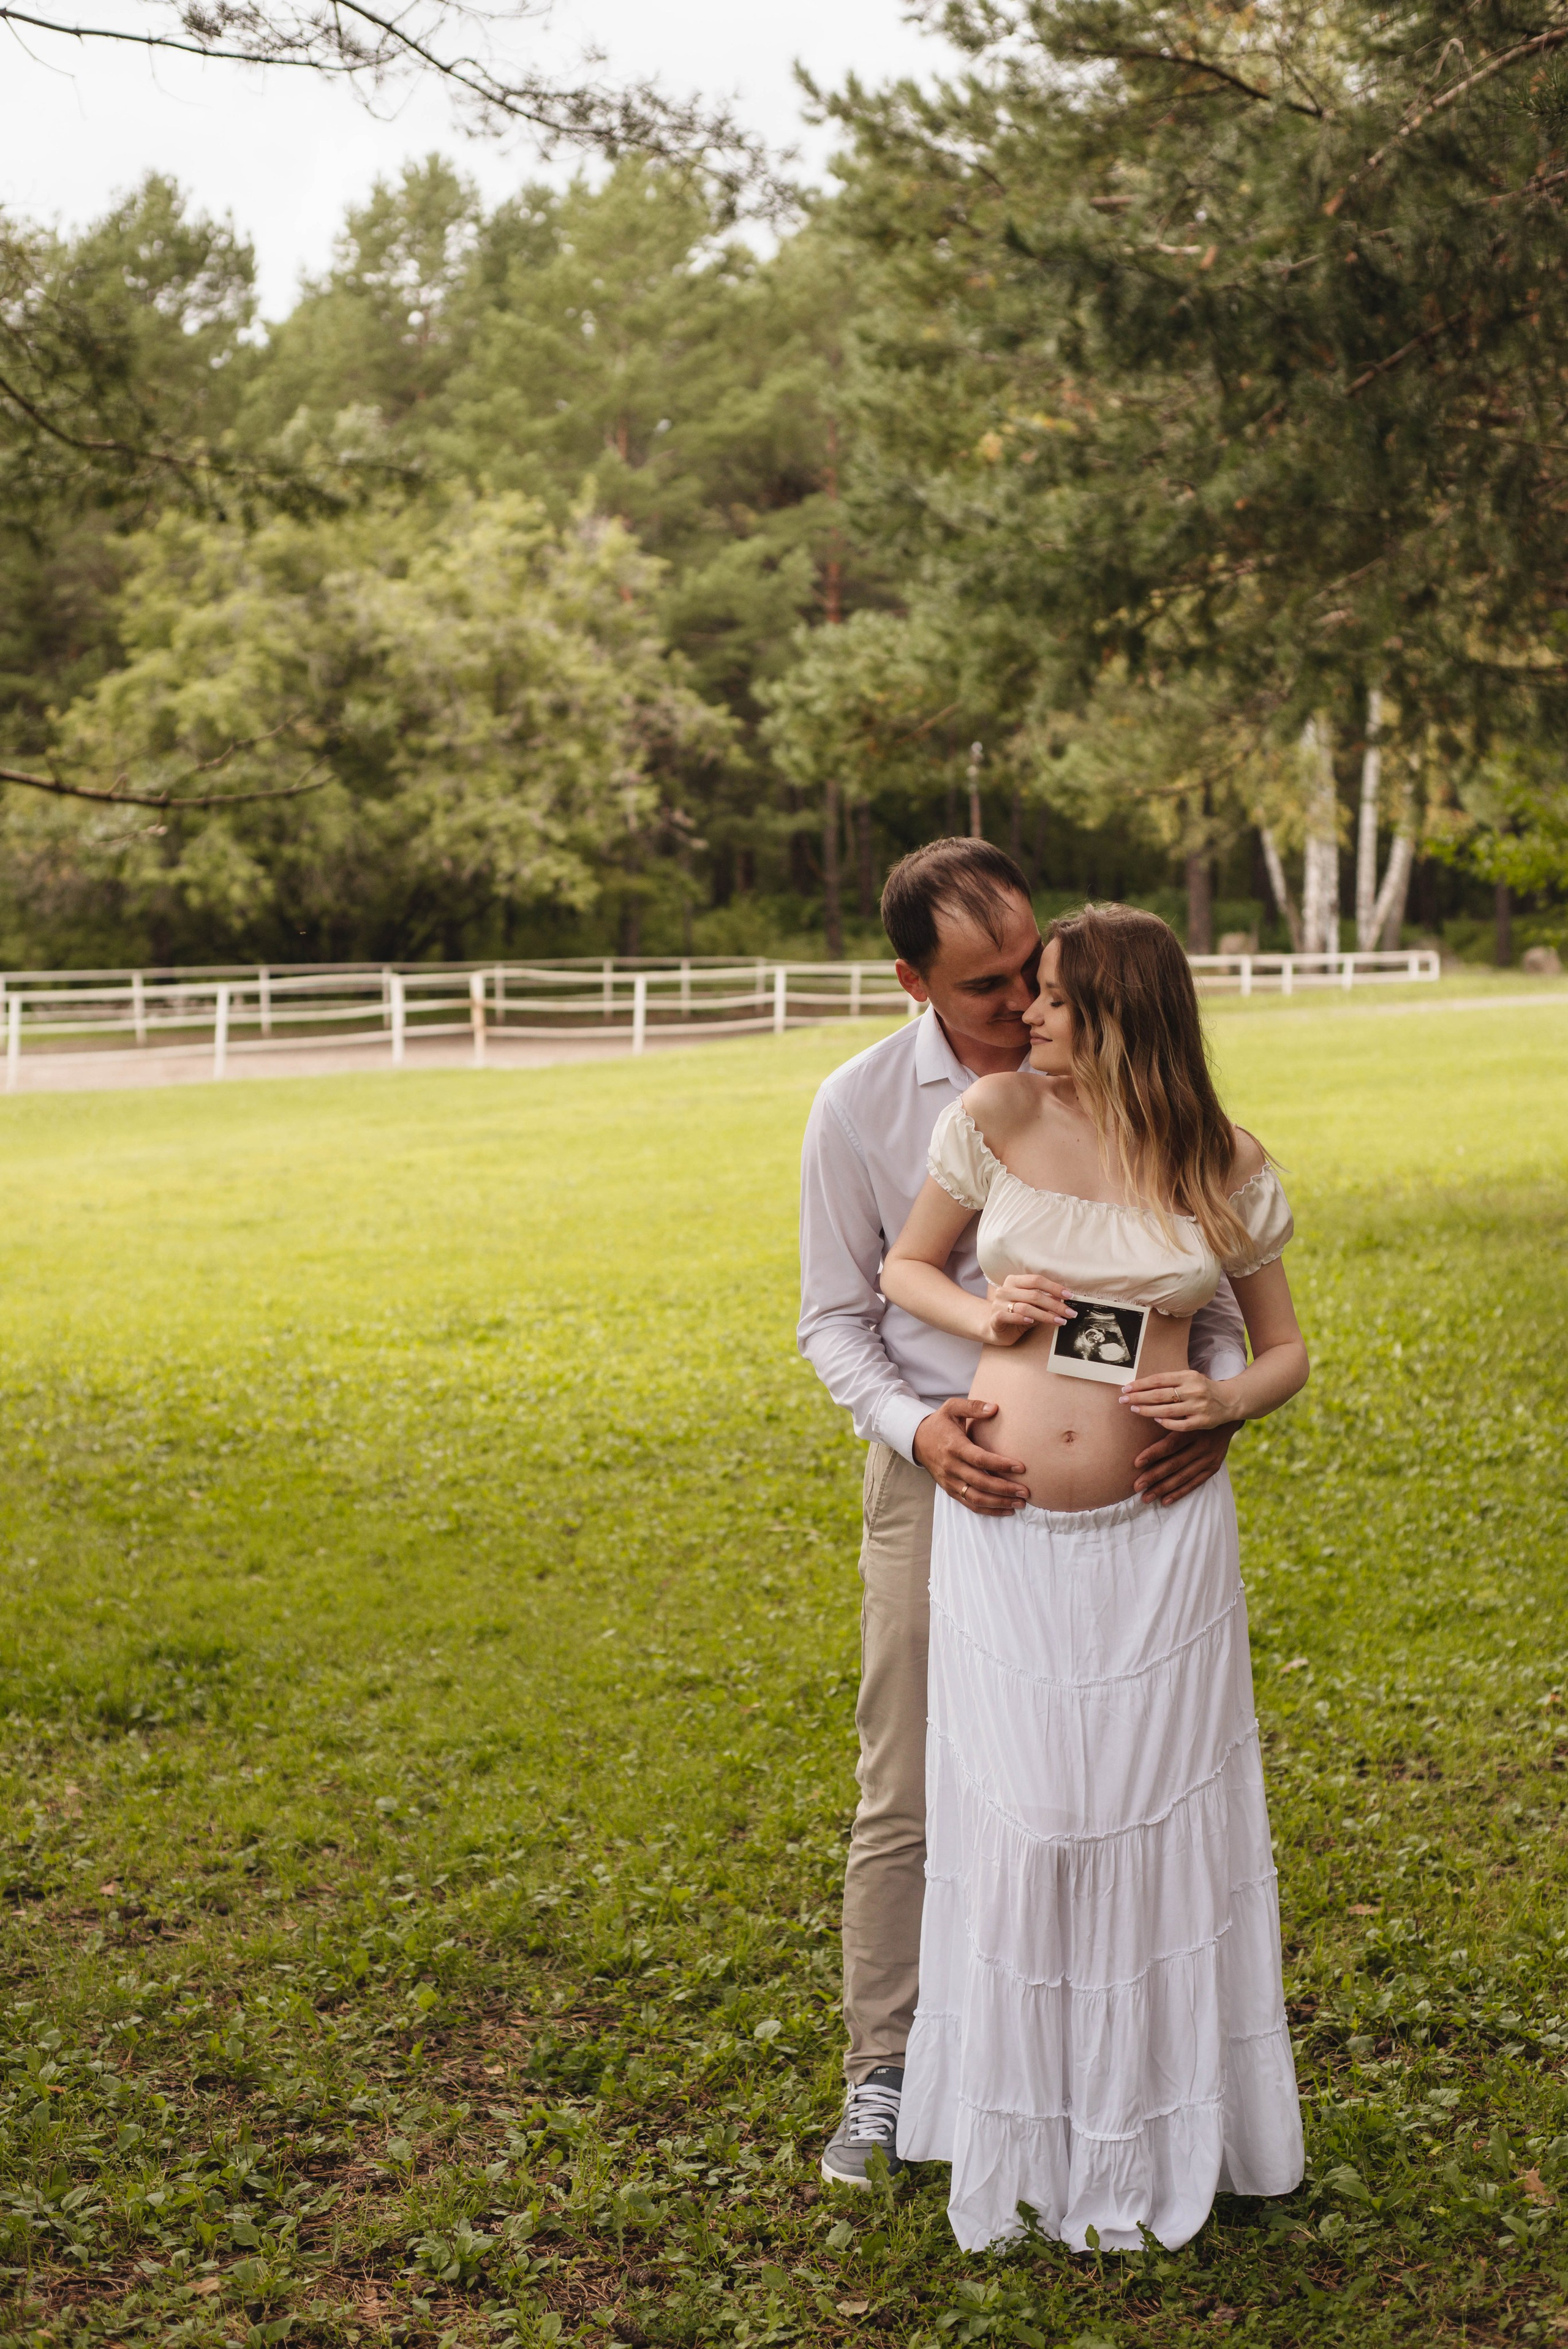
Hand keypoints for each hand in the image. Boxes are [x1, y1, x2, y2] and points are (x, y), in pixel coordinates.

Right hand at [912, 1397, 1029, 1514]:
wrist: (917, 1440)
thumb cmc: (940, 1423)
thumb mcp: (952, 1408)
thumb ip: (973, 1407)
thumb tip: (995, 1408)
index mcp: (954, 1447)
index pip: (979, 1459)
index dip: (1000, 1464)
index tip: (1021, 1467)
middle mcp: (951, 1467)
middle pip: (980, 1483)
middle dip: (1005, 1489)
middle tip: (1026, 1491)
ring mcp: (950, 1481)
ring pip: (976, 1498)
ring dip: (999, 1502)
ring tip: (1020, 1503)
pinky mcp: (950, 1490)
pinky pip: (970, 1504)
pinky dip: (989, 1510)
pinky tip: (1006, 1509)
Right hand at [979, 1274, 1072, 1348]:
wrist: (997, 1329)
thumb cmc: (1017, 1314)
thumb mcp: (1032, 1306)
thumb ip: (1043, 1301)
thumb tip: (1063, 1299)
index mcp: (1014, 1281)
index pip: (1036, 1280)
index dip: (1054, 1287)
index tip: (1069, 1296)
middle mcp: (1005, 1289)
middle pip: (1034, 1294)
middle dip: (1055, 1305)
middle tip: (1070, 1313)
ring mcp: (998, 1303)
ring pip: (1025, 1307)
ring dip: (1045, 1315)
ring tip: (1060, 1321)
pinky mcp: (995, 1317)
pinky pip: (1009, 1316)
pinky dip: (1022, 1318)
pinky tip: (1032, 1321)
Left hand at [1120, 1368, 1237, 1432]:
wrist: (1230, 1399)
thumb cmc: (1203, 1387)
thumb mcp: (1189, 1377)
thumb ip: (1170, 1380)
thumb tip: (1141, 1384)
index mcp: (1189, 1376)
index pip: (1159, 1379)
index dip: (1140, 1384)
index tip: (1126, 1388)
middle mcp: (1193, 1390)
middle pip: (1159, 1395)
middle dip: (1138, 1397)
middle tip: (1123, 1399)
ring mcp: (1198, 1407)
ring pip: (1166, 1410)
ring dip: (1147, 1410)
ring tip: (1134, 1409)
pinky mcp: (1202, 1422)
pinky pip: (1179, 1425)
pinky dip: (1166, 1422)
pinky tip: (1156, 1420)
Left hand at [1131, 1420, 1237, 1504]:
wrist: (1226, 1419)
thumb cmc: (1195, 1414)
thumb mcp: (1184, 1412)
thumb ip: (1165, 1417)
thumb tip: (1141, 1414)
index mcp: (1191, 1430)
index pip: (1170, 1445)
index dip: (1153, 1454)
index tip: (1136, 1463)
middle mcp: (1202, 1445)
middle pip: (1174, 1464)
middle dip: (1154, 1476)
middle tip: (1136, 1486)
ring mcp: (1209, 1458)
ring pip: (1183, 1477)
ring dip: (1163, 1489)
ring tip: (1146, 1498)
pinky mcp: (1213, 1468)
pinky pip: (1195, 1483)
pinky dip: (1180, 1493)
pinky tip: (1165, 1501)